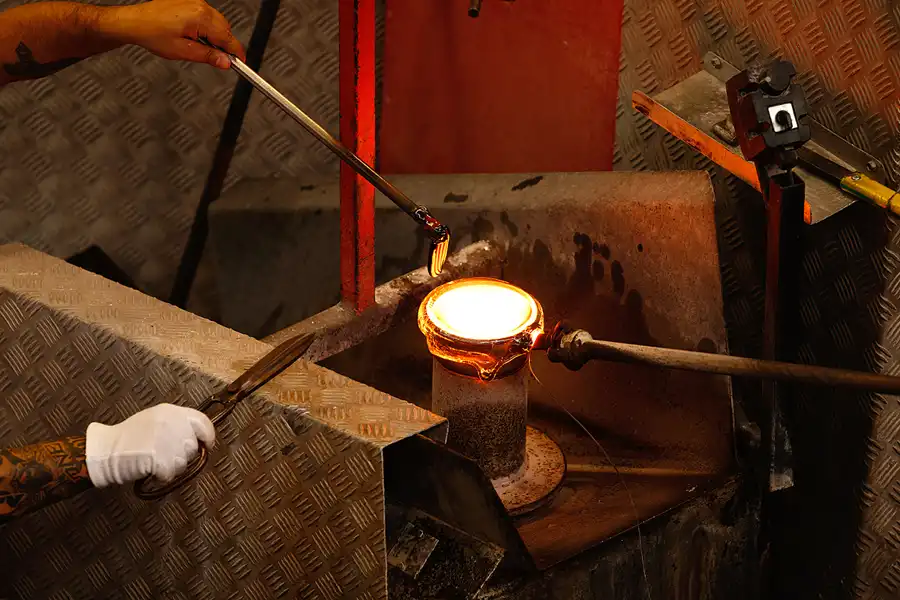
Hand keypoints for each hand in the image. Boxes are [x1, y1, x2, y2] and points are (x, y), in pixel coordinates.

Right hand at [85, 403, 215, 487]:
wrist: (106, 450)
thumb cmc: (129, 437)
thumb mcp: (154, 420)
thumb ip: (177, 424)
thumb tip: (199, 437)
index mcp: (171, 411)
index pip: (202, 422)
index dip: (207, 436)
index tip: (207, 445)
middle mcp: (171, 423)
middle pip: (193, 446)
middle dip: (184, 455)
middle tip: (167, 457)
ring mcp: (165, 440)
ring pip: (184, 462)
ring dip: (172, 468)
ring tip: (156, 463)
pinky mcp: (158, 457)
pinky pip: (170, 473)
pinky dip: (162, 477)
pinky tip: (151, 471)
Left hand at [107, 0, 245, 68]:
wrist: (135, 22)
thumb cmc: (152, 33)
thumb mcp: (184, 51)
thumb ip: (208, 56)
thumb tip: (225, 62)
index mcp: (200, 17)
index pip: (228, 38)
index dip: (235, 52)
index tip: (240, 62)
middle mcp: (200, 6)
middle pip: (225, 28)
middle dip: (224, 44)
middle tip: (218, 59)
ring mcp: (194, 2)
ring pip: (217, 22)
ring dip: (215, 36)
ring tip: (198, 46)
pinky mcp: (189, 2)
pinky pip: (207, 15)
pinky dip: (207, 27)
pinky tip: (194, 36)